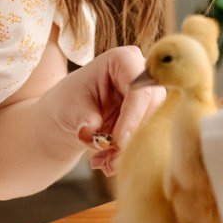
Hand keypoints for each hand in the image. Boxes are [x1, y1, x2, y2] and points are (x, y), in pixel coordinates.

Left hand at [39, 46, 162, 174]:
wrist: (69, 116)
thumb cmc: (69, 103)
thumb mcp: (71, 108)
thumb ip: (84, 120)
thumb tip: (91, 131)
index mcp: (123, 60)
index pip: (139, 90)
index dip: (132, 118)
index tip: (119, 142)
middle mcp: (143, 75)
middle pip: (152, 111)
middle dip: (131, 141)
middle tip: (109, 160)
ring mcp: (150, 97)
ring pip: (153, 129)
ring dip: (129, 152)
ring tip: (103, 162)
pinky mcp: (152, 117)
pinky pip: (150, 141)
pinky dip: (128, 156)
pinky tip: (107, 162)